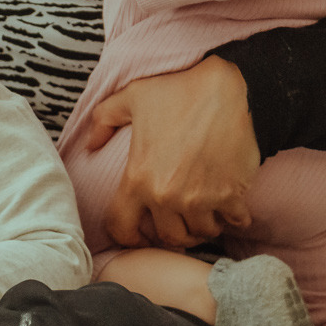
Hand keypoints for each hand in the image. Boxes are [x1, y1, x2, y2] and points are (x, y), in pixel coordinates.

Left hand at [92, 55, 259, 248]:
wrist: (227, 88)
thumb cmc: (179, 90)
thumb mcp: (132, 97)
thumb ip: (104, 120)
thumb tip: (90, 145)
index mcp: (138, 178)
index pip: (122, 229)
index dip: (128, 237)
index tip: (140, 235)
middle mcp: (167, 195)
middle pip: (169, 237)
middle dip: (173, 231)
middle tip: (180, 219)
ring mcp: (201, 199)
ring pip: (201, 233)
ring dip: (203, 225)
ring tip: (205, 210)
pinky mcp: (231, 196)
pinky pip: (234, 223)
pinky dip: (233, 218)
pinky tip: (231, 205)